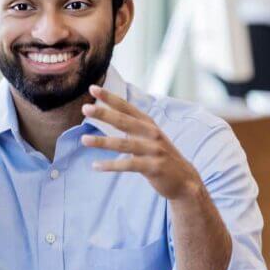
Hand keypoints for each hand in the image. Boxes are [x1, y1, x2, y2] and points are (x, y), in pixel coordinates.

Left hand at [80, 85, 203, 201]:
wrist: (184, 180)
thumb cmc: (160, 156)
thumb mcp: (149, 137)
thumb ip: (132, 126)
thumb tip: (108, 115)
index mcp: (148, 124)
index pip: (126, 107)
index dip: (110, 98)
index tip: (93, 88)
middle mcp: (152, 133)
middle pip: (124, 121)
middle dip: (104, 114)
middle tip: (85, 108)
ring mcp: (154, 150)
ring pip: (124, 144)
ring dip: (102, 142)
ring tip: (84, 139)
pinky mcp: (153, 167)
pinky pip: (128, 165)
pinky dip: (111, 165)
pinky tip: (95, 166)